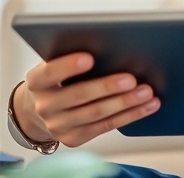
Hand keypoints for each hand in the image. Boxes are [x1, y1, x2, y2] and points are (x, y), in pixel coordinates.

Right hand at [14, 53, 160, 147]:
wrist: (39, 110)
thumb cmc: (56, 79)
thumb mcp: (54, 64)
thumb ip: (71, 57)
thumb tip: (109, 45)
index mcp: (36, 82)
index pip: (50, 73)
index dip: (68, 66)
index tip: (89, 57)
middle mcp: (44, 106)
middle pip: (79, 96)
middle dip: (107, 87)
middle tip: (131, 79)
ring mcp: (58, 126)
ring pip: (97, 114)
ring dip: (125, 103)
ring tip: (146, 92)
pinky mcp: (74, 138)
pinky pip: (106, 126)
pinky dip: (129, 115)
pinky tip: (146, 106)